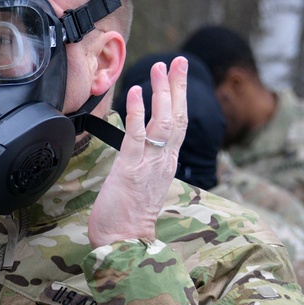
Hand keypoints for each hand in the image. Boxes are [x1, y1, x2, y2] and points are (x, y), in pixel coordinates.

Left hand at [88, 56, 187, 247]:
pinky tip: (137, 92)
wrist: (124, 244)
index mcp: (167, 165)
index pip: (178, 125)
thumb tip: (136, 149)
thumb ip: (142, 166)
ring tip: (158, 68)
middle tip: (178, 60)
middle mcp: (163, 162)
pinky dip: (139, 111)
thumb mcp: (140, 186)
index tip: (178, 75)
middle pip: (177, 117)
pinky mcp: (131, 169)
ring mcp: (149, 165)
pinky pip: (138, 135)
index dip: (179, 98)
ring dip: (161, 92)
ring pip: (163, 122)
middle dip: (178, 86)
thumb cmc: (127, 219)